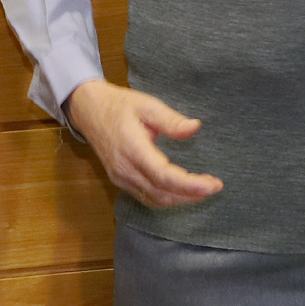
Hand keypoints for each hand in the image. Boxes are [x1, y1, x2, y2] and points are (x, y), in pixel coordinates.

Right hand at [66, 79, 222, 207]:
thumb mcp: (147, 105)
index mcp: (132, 149)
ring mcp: (121, 177)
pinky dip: (167, 198)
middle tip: (215, 186)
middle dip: (191, 194)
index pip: (163, 176)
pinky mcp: (120, 180)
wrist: (89, 111)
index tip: (212, 185)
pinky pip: (146, 197)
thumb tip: (195, 127)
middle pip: (161, 193)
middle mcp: (125, 169)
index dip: (189, 185)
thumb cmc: (119, 106)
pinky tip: (182, 192)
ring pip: (154, 199)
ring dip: (180, 199)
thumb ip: (171, 120)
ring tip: (203, 191)